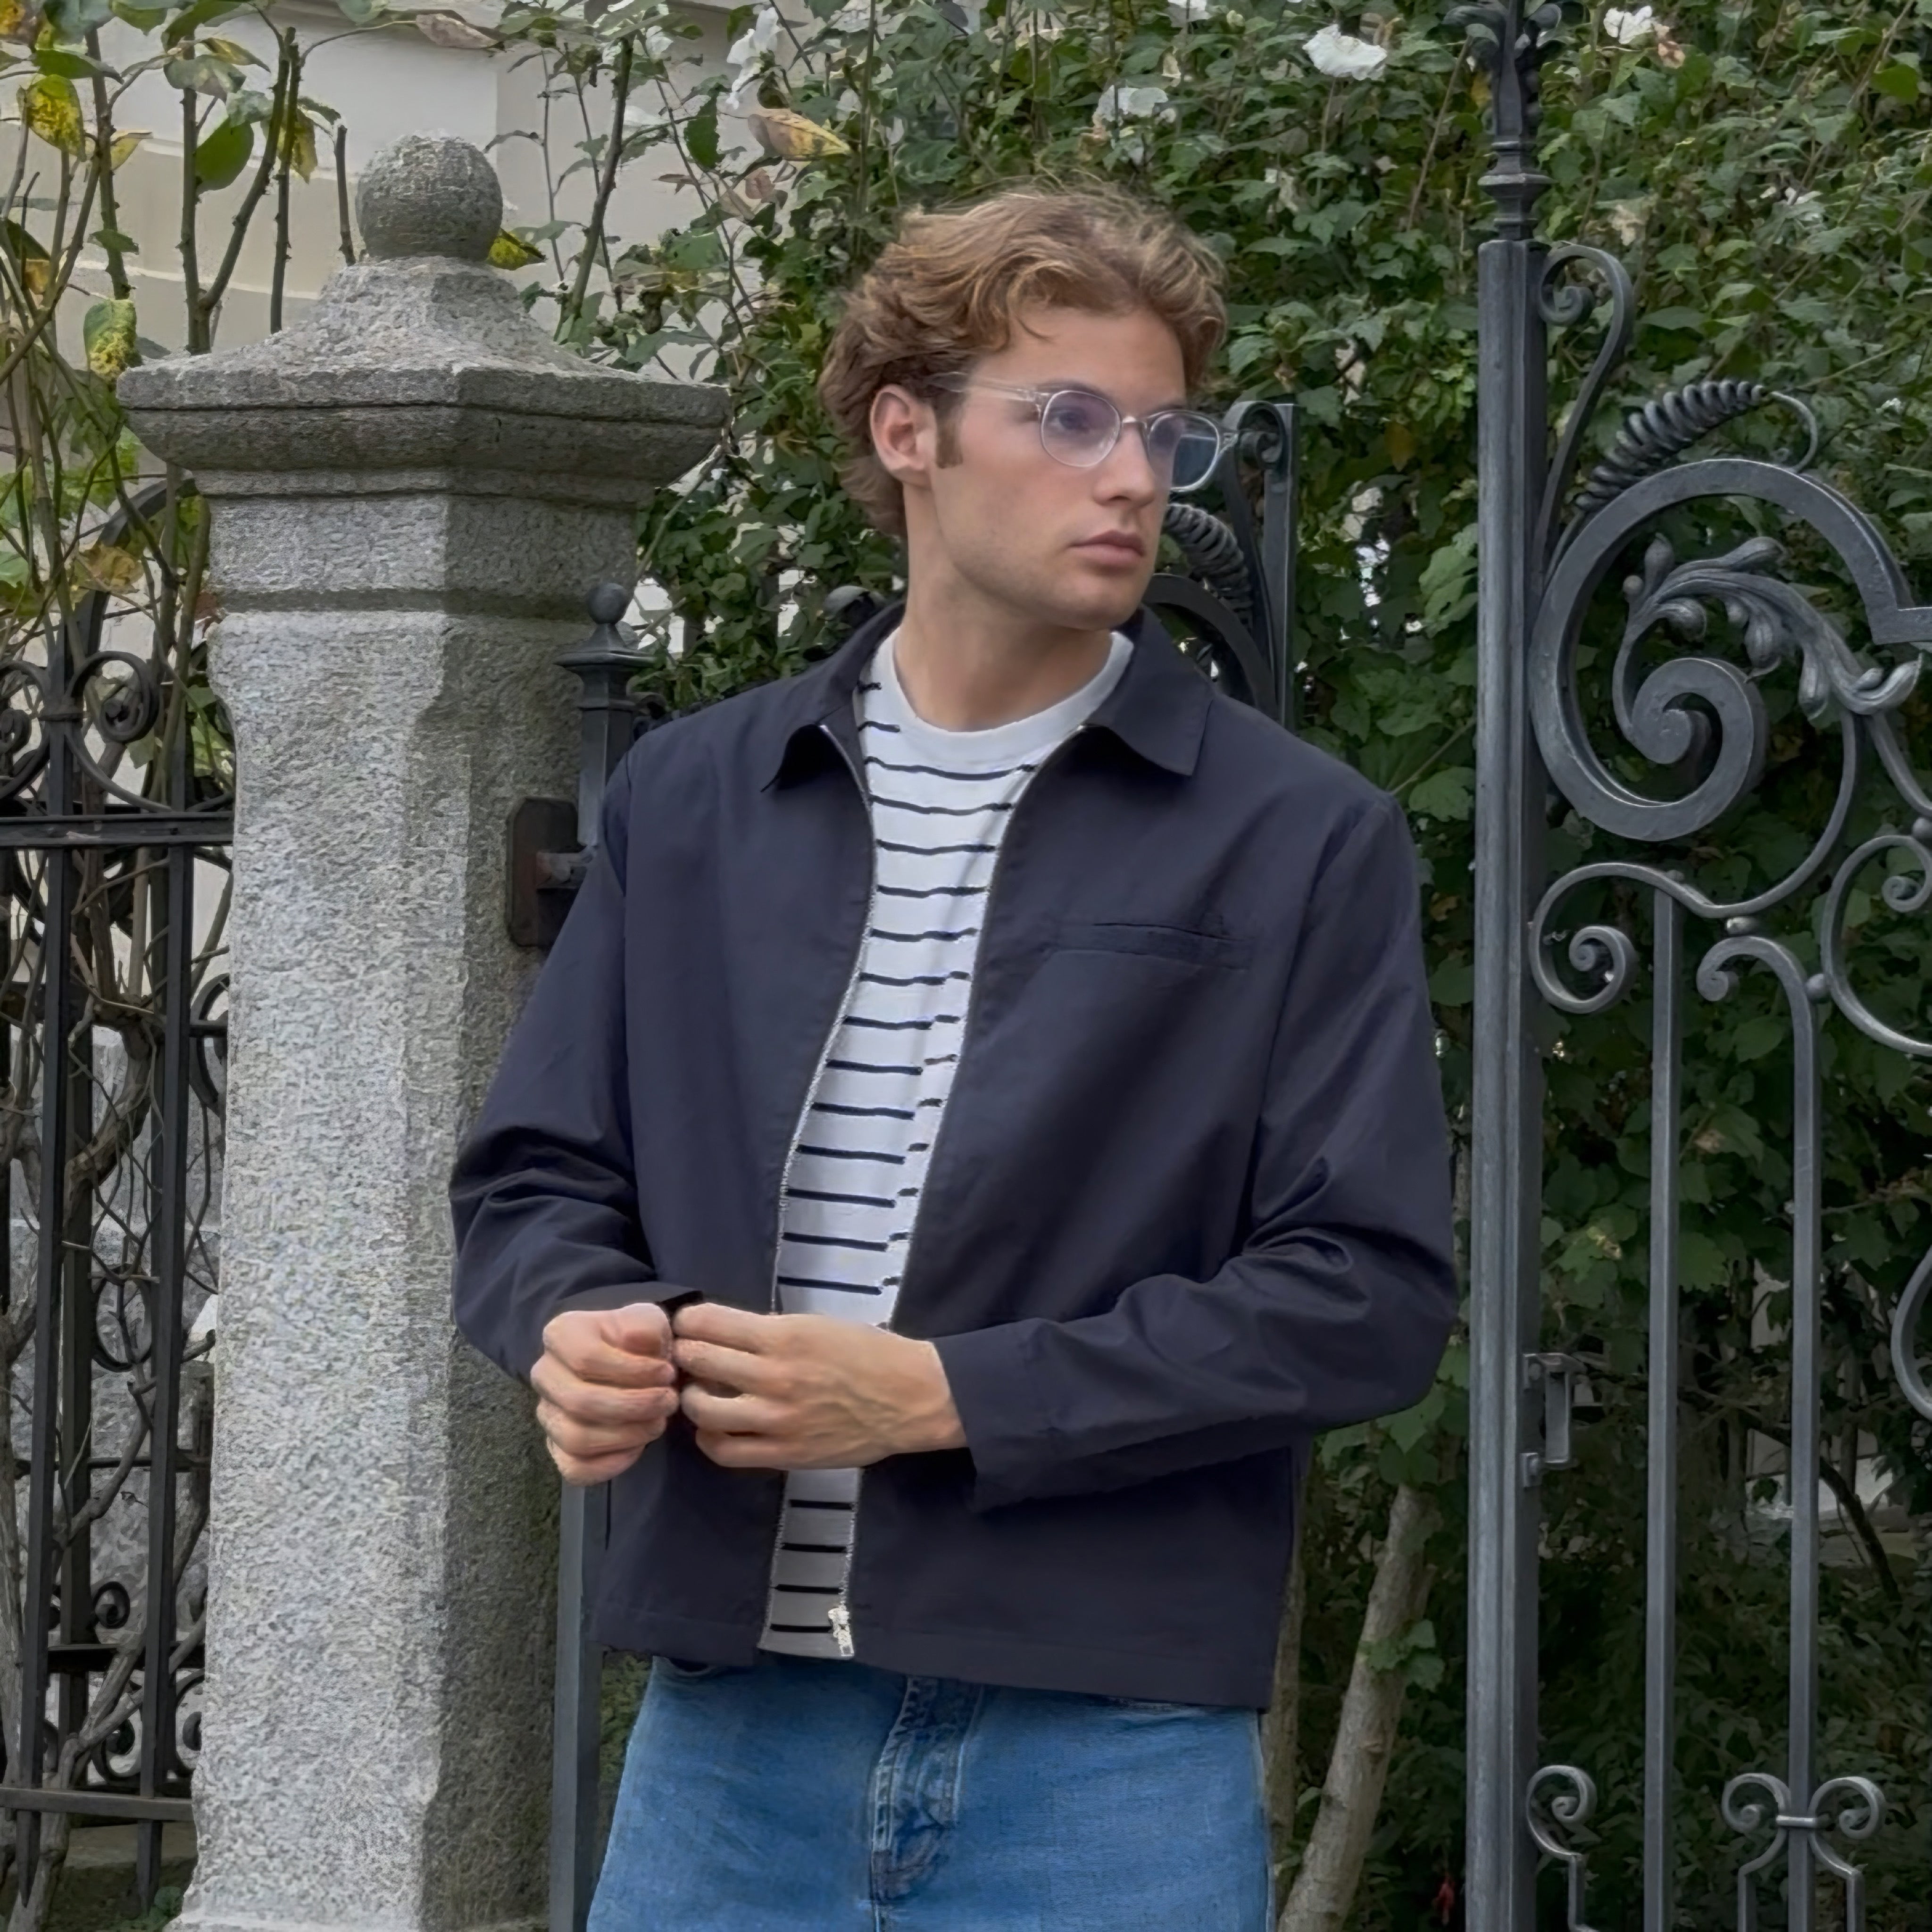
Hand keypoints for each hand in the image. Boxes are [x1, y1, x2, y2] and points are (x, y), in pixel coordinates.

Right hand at [533, 1301, 680, 1485]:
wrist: (631, 1361)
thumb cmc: (637, 1338)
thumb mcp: (647, 1320)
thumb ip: (645, 1327)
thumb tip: (639, 1341)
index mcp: (560, 1335)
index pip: (586, 1358)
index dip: (632, 1370)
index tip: (667, 1373)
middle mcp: (544, 1375)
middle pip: (580, 1402)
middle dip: (634, 1406)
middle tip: (669, 1401)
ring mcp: (548, 1414)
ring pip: (576, 1438)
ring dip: (627, 1435)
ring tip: (658, 1422)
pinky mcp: (557, 1448)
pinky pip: (576, 1468)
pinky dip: (611, 1463)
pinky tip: (638, 1446)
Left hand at [671, 1304, 965, 1470]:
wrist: (910, 1398)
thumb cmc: (868, 1353)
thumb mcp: (817, 1325)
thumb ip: (771, 1332)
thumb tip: (726, 1336)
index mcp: (784, 1336)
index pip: (709, 1323)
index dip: (688, 1321)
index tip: (686, 1323)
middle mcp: (774, 1377)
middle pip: (699, 1361)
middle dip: (683, 1353)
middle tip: (683, 1354)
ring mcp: (776, 1419)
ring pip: (703, 1410)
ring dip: (692, 1396)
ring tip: (697, 1391)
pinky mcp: (784, 1453)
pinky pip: (725, 1451)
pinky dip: (709, 1438)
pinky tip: (713, 1428)